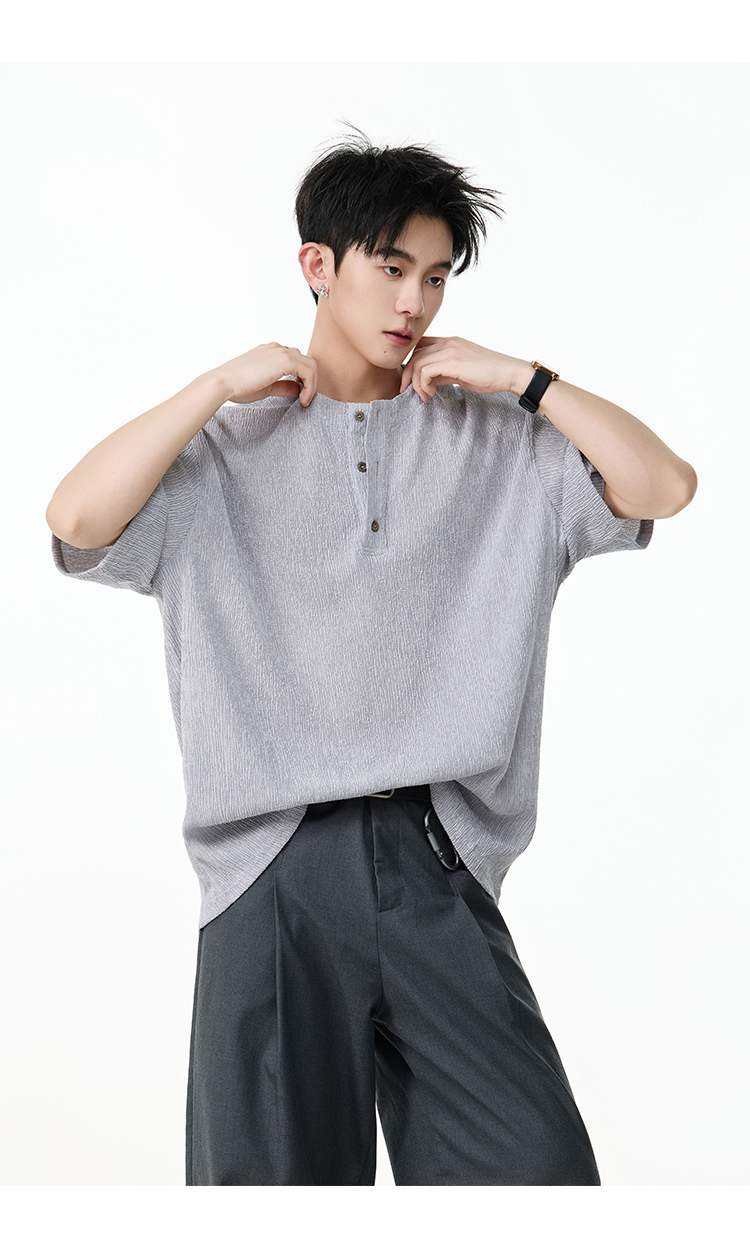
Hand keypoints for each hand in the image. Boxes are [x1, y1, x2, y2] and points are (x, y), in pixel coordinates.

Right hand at [211, 342, 317, 406]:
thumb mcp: (266, 387)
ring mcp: (281, 352)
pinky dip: (310, 386)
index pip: (296, 361)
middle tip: (305, 399)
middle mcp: (277, 348)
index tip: (300, 395)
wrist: (223, 383)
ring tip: (304, 400)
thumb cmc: (237, 386)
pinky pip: (309, 371)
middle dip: (310, 381)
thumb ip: (283, 386)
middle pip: (306, 361)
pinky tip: (302, 399)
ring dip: (312, 384)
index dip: (302, 378)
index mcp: (270, 352)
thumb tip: (298, 390)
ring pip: (311, 365)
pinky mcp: (284, 360)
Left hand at [398, 336, 523, 401]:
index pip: (420, 345)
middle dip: (407, 374)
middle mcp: (448, 342)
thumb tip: (429, 381)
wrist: (508, 373)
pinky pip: (425, 371)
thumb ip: (443, 373)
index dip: (412, 362)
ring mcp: (450, 350)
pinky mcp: (452, 362)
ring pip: (417, 362)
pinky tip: (431, 394)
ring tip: (424, 396)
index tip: (412, 381)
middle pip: (414, 353)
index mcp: (450, 342)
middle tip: (408, 391)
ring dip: (415, 383)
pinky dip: (423, 384)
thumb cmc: (488, 374)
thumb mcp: (461, 372)